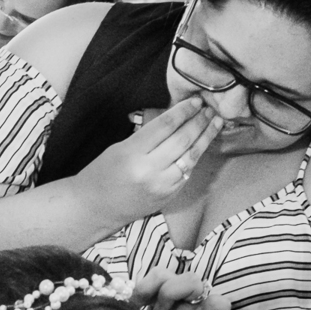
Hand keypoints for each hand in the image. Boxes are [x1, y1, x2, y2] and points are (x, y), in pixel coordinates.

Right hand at [73, 96, 223, 228]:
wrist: (95, 208)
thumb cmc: (102, 173)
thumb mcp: (119, 147)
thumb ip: (147, 136)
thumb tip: (174, 119)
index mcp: (132, 152)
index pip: (166, 126)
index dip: (183, 111)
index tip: (195, 101)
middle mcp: (150, 170)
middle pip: (182, 139)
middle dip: (199, 121)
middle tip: (209, 108)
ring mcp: (162, 185)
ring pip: (191, 156)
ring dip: (205, 138)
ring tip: (215, 123)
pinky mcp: (169, 196)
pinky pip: (187, 172)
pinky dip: (196, 156)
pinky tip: (202, 144)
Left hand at [132, 268, 231, 309]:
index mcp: (158, 302)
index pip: (154, 276)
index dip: (144, 285)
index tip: (136, 303)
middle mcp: (177, 301)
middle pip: (168, 272)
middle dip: (159, 286)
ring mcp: (196, 309)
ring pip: (194, 280)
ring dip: (180, 291)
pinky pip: (221, 303)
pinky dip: (211, 306)